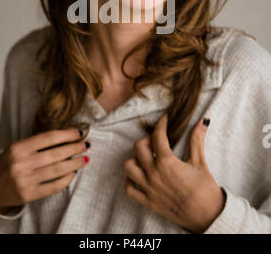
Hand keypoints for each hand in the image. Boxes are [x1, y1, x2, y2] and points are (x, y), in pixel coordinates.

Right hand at [0, 128, 90, 214]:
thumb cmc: (9, 163)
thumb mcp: (19, 148)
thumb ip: (39, 143)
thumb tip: (68, 136)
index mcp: (18, 148)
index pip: (48, 137)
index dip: (66, 134)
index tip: (79, 132)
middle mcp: (21, 164)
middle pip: (56, 154)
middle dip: (74, 148)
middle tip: (86, 144)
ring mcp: (25, 180)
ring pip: (57, 170)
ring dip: (75, 163)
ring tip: (85, 158)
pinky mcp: (29, 195)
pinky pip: (54, 186)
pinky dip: (67, 179)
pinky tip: (74, 173)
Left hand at [123, 114, 225, 232]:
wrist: (208, 216)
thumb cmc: (205, 189)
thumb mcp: (200, 162)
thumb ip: (197, 139)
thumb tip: (203, 121)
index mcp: (167, 162)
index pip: (157, 135)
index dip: (161, 124)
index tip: (165, 119)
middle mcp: (154, 174)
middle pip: (138, 147)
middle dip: (147, 140)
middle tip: (157, 141)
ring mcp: (148, 188)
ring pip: (128, 167)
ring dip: (135, 159)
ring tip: (147, 159)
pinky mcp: (148, 202)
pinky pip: (129, 189)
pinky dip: (130, 180)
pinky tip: (140, 176)